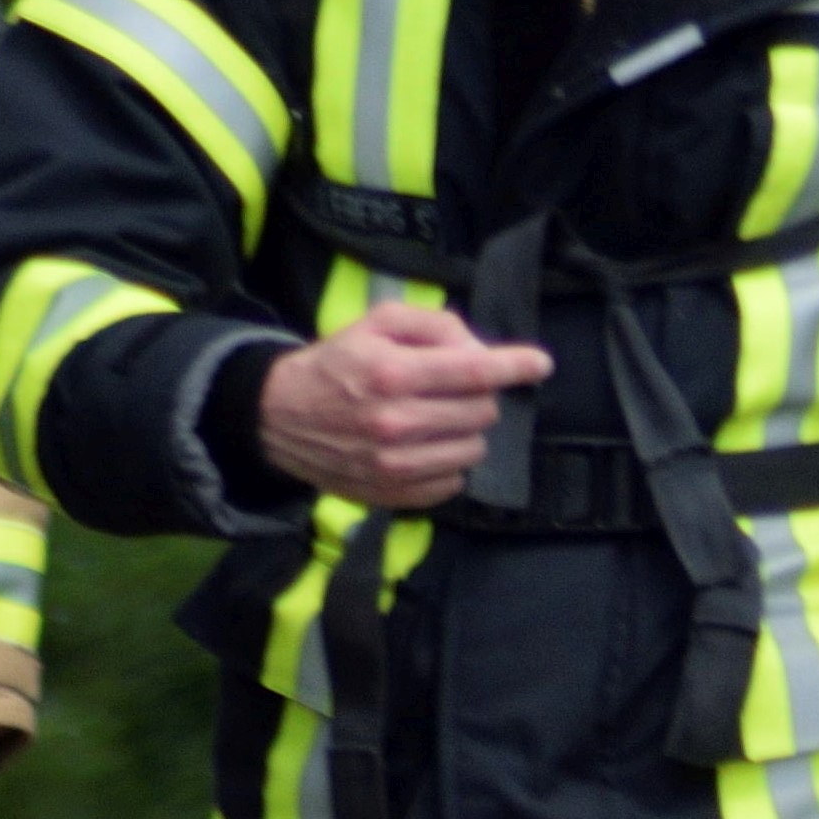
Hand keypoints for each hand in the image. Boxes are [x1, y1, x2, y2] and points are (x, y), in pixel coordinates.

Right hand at [256, 303, 552, 509]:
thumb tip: (480, 349)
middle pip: (482, 411)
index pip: (474, 373)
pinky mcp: (393, 494)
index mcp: (392, 374)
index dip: (515, 366)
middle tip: (452, 388)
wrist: (278, 416)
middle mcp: (396, 422)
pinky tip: (425, 446)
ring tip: (435, 418)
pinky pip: (454, 481)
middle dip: (478, 395)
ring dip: (466, 431)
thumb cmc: (336, 363)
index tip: (540, 364)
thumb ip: (434, 326)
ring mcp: (395, 465)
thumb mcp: (376, 324)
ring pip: (474, 449)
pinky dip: (449, 462)